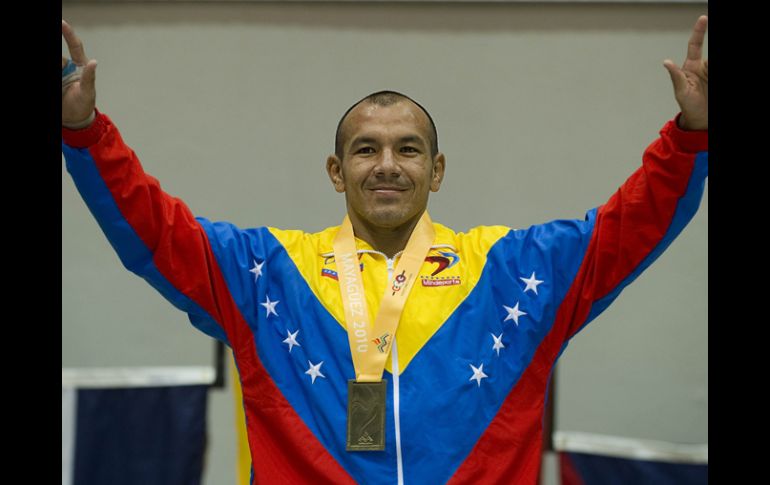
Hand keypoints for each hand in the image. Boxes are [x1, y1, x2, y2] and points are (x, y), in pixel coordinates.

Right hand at [62, 20, 97, 128]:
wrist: (73, 119)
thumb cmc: (84, 104)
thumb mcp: (88, 93)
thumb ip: (89, 78)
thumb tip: (93, 62)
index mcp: (79, 66)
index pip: (74, 46)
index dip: (68, 34)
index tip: (62, 23)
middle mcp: (66, 66)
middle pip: (59, 56)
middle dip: (59, 62)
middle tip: (62, 72)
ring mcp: (59, 73)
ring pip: (55, 62)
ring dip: (58, 68)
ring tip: (62, 86)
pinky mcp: (53, 81)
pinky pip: (52, 70)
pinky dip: (56, 73)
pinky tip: (60, 88)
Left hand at [664, 15, 707, 130]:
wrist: (701, 119)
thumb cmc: (688, 106)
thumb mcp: (681, 92)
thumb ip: (676, 77)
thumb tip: (666, 62)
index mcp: (692, 66)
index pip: (695, 44)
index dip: (699, 31)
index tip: (703, 18)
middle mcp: (704, 67)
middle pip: (711, 56)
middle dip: (710, 64)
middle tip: (707, 72)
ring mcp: (712, 73)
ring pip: (715, 64)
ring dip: (711, 70)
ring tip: (707, 85)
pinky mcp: (717, 80)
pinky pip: (717, 72)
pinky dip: (714, 74)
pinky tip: (711, 86)